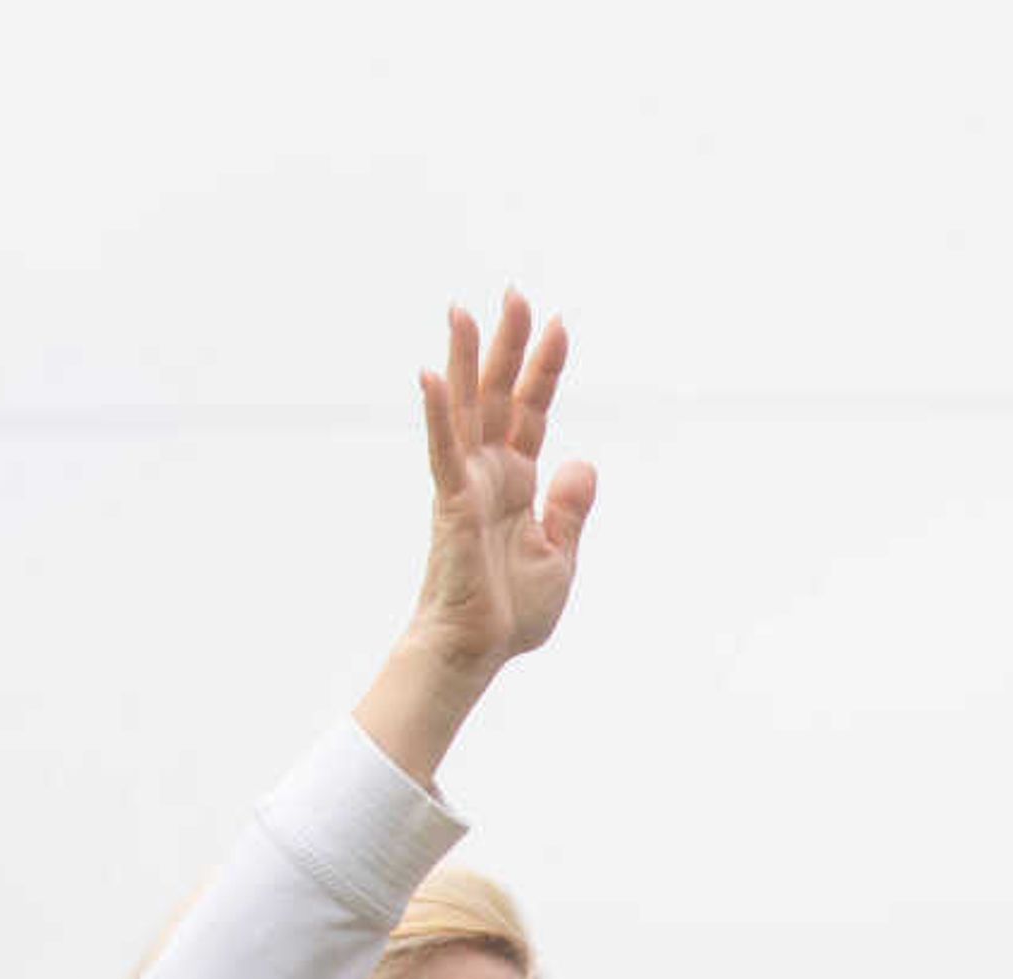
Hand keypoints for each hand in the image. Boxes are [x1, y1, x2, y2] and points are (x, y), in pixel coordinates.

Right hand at [406, 291, 597, 672]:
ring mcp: (467, 484)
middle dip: (508, 346)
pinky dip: (437, 415)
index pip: (532, 412)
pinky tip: (430, 376)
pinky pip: (443, 452)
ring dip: (465, 362)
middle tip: (516, 294)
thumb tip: (582, 462)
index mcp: (516, 482)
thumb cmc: (509, 611)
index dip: (544, 370)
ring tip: (464, 311)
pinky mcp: (452, 504)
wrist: (478, 651)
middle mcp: (488, 473)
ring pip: (466, 410)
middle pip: (498, 396)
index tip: (558, 325)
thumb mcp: (558, 555)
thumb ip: (569, 508)